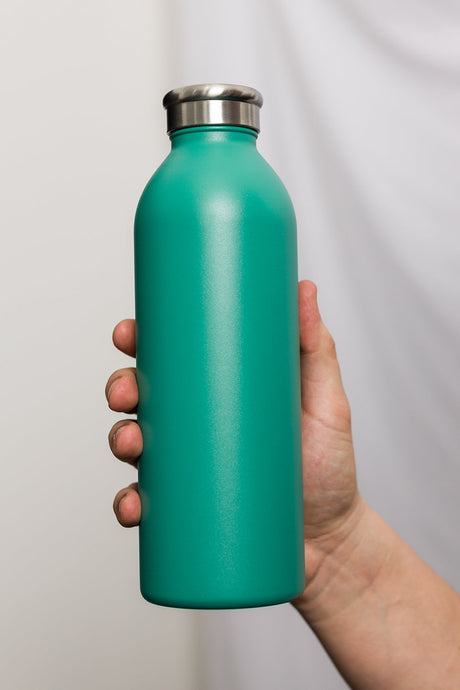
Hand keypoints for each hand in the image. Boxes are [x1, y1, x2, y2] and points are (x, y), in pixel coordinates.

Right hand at [106, 280, 362, 594]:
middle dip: (121, 388)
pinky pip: (144, 504)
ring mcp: (189, 469)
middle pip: (143, 398)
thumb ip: (315, 347)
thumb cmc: (330, 468)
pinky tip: (134, 504)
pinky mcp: (187, 510)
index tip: (130, 333)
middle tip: (128, 392)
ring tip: (132, 444)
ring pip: (134, 445)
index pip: (172, 360)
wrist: (332, 542)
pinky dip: (129, 502)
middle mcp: (197, 427)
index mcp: (220, 392)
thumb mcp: (326, 402)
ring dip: (118, 439)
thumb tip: (303, 288)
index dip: (142, 343)